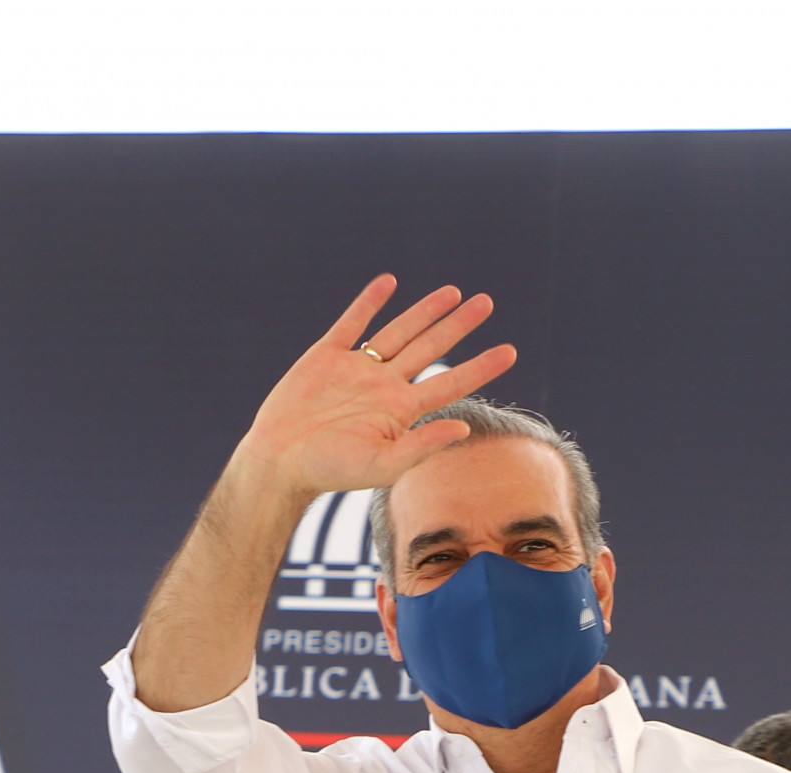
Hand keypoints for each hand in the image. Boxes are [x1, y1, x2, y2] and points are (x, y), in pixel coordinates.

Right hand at [239, 275, 516, 499]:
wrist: (280, 460)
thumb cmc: (330, 471)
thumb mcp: (382, 464)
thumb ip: (423, 446)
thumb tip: (465, 428)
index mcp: (401, 412)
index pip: (451, 384)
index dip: (481, 367)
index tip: (510, 351)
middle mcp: (385, 387)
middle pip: (431, 349)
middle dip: (459, 325)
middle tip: (486, 303)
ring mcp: (357, 369)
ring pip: (399, 331)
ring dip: (425, 311)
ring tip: (454, 291)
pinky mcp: (327, 356)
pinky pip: (353, 323)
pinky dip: (369, 301)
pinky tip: (389, 283)